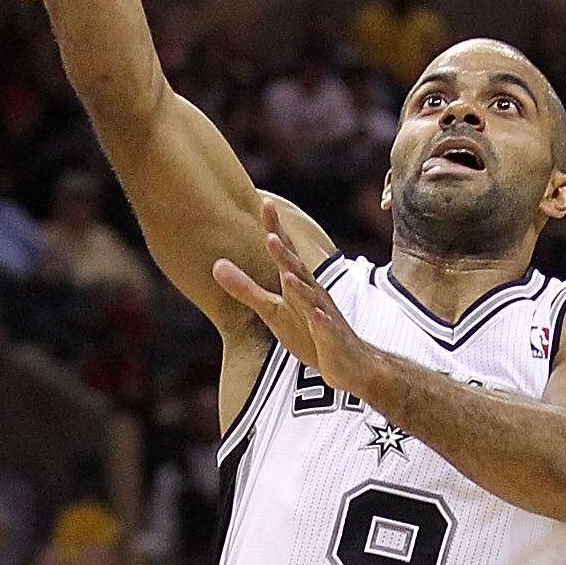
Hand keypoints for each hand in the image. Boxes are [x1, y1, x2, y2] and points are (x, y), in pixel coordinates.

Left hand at [214, 202, 382, 399]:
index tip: (265, 203)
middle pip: (297, 269)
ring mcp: (324, 314)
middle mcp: (312, 293)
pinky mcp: (331, 338)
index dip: (275, 229)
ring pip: (311, 297)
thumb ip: (245, 288)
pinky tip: (315, 315)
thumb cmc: (309, 332)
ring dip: (300, 285)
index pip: (285, 252)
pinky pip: (326, 329)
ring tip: (286, 272)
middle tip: (271, 233)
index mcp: (297, 284)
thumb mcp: (272, 310)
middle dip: (285, 252)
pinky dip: (321, 322)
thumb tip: (216, 265)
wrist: (350, 361)